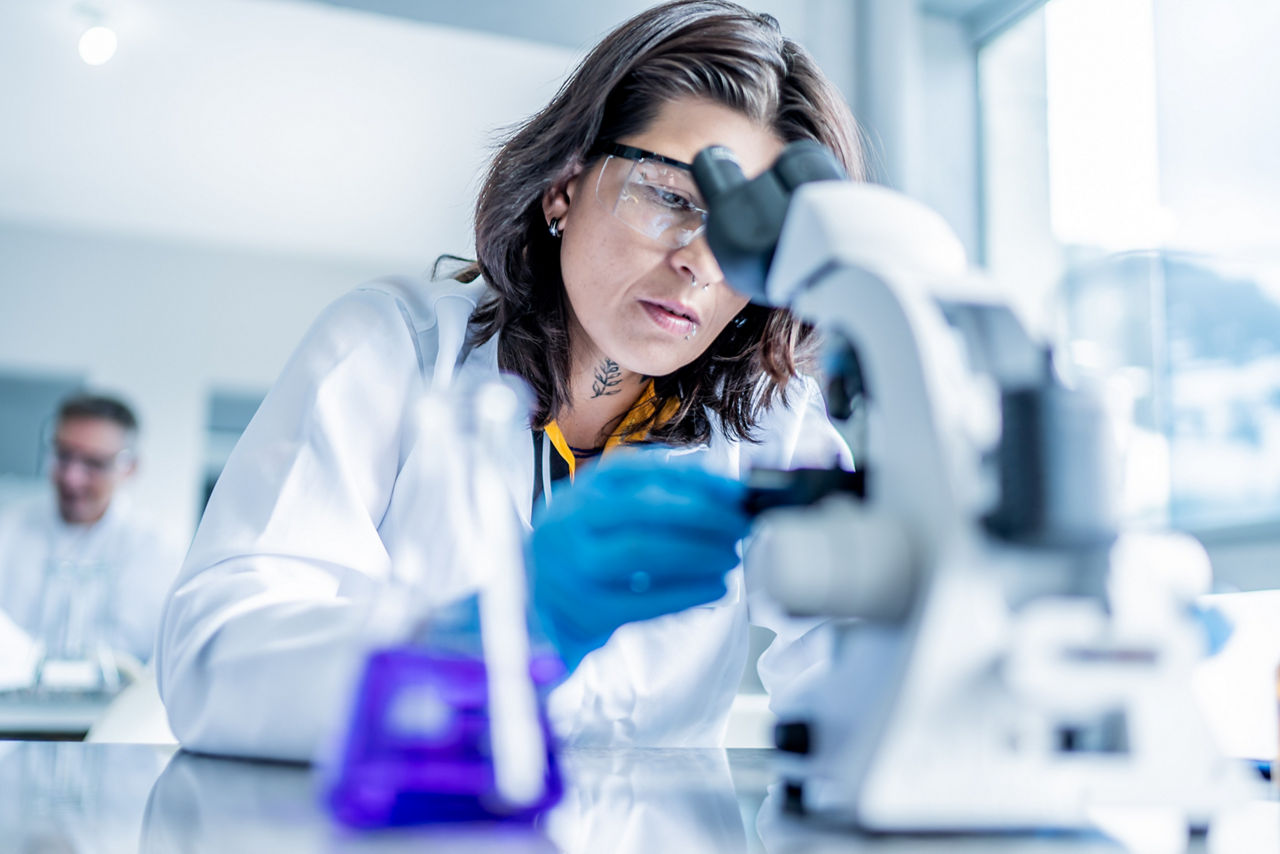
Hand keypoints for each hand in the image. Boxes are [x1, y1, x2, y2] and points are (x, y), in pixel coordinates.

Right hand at [528, 455, 749, 671]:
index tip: (737, 490)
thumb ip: (658, 498)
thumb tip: (725, 491)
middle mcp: (570, 520)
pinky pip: (642, 601)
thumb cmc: (590, 555)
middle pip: (642, 509)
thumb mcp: (611, 515)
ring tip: (731, 555)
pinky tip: (716, 587)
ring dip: (697, 552)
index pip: (641, 470)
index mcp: (584, 489)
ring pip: (640, 551)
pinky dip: (686, 593)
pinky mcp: (583, 610)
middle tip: (742, 524)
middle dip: (702, 515)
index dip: (695, 478)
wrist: (538, 611)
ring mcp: (571, 566)